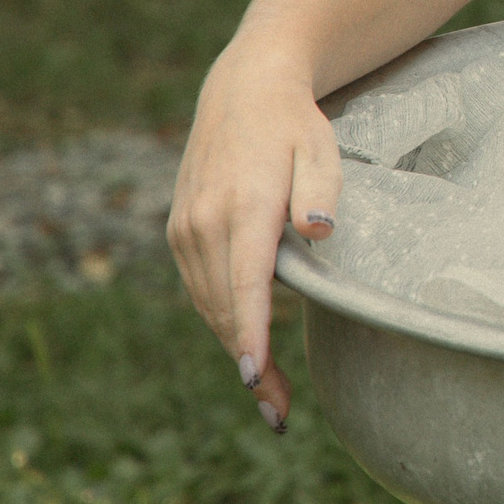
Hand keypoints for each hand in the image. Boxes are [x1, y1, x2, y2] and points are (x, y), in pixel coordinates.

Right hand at [167, 47, 343, 434]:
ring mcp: (186, 230)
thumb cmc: (294, 124)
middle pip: (224, 309)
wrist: (243, 90)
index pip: (244, 284)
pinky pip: (203, 288)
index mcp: (241, 208)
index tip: (253, 377)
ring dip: (234, 348)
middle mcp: (203, 224)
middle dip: (249, 364)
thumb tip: (320, 230)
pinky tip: (247, 343)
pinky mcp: (181, 232)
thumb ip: (322, 189)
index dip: (249, 334)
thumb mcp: (320, 146)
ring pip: (209, 304)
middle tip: (278, 413)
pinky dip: (223, 319)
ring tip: (268, 394)